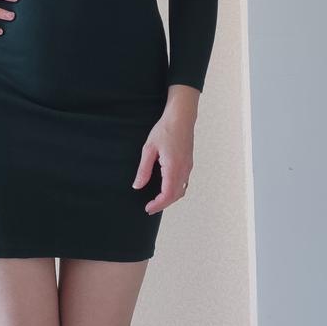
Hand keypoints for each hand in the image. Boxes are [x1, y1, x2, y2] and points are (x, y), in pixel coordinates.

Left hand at [132, 87, 197, 214]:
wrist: (181, 117)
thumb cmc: (165, 129)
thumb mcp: (149, 149)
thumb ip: (144, 170)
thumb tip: (138, 186)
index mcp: (173, 167)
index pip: (167, 195)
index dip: (158, 204)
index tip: (148, 208)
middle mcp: (183, 170)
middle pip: (176, 196)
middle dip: (163, 204)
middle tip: (150, 207)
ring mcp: (188, 167)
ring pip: (182, 190)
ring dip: (170, 198)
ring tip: (157, 200)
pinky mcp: (189, 163)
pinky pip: (184, 182)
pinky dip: (176, 190)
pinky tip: (166, 188)